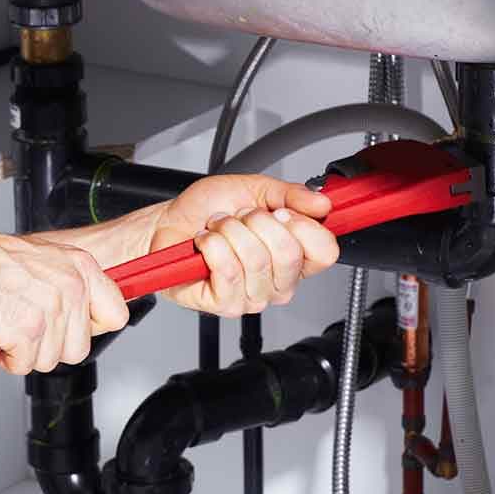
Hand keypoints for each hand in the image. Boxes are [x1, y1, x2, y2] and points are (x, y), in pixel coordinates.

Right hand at [0, 231, 128, 375]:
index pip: (116, 314)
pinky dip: (5, 357)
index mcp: (78, 266)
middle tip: (24, 324)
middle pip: (79, 347)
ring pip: (51, 360)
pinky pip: (24, 365)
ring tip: (6, 323)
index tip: (71, 326)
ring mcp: (49, 309)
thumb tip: (84, 310)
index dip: (90, 328)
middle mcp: (69, 286)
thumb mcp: (40, 258)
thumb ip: (69, 283)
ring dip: (24, 351)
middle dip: (49, 345)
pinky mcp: (26, 331)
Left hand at [152, 175, 338, 315]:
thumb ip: (291, 194)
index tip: (282, 211)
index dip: (304, 226)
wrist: (169, 224)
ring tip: (217, 228)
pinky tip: (205, 243)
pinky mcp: (224, 303)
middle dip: (256, 222)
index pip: (325, 252)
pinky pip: (228, 270)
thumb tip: (322, 202)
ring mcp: (252, 297)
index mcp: (294, 258)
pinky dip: (212, 245)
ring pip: (255, 259)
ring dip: (229, 231)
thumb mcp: (254, 190)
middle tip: (238, 217)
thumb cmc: (208, 211)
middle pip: (289, 253)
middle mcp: (277, 282)